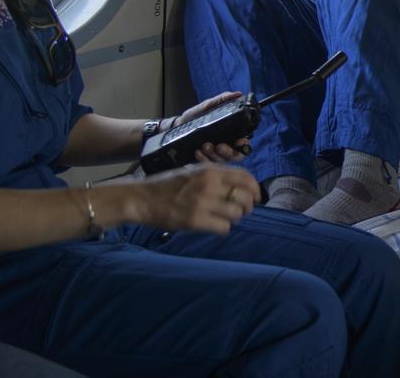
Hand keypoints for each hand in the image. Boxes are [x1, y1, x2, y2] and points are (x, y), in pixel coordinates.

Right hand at [138, 164, 260, 233]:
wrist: (142, 198)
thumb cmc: (169, 186)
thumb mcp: (194, 172)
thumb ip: (216, 177)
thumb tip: (242, 187)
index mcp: (211, 171)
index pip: (246, 178)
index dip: (255, 189)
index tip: (256, 198)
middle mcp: (209, 185)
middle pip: (246, 197)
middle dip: (248, 207)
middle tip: (240, 211)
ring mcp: (203, 203)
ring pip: (237, 214)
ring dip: (234, 218)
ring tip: (223, 218)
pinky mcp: (196, 220)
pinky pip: (224, 228)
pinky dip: (222, 229)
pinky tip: (214, 226)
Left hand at [179, 92, 247, 163]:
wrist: (177, 126)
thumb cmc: (194, 116)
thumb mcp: (207, 106)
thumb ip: (222, 100)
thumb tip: (238, 94)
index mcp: (230, 134)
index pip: (244, 144)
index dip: (244, 145)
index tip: (239, 141)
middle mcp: (225, 146)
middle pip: (235, 156)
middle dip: (228, 153)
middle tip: (219, 146)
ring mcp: (214, 155)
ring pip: (221, 161)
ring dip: (214, 155)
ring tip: (204, 146)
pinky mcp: (204, 160)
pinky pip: (207, 164)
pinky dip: (203, 159)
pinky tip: (197, 152)